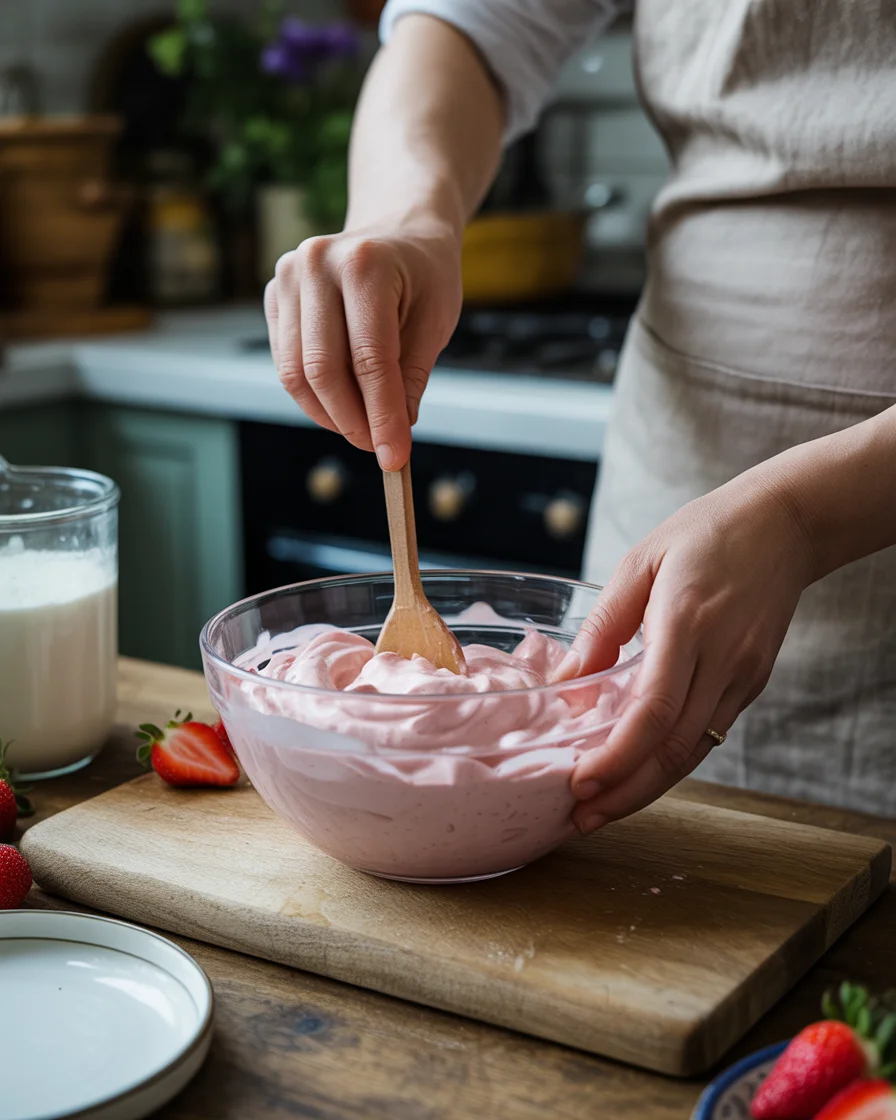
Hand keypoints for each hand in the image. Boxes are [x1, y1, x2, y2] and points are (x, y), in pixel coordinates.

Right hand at [264, 216, 462, 470]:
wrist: (398, 228)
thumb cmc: (424, 274)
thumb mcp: (436, 321)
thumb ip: (411, 378)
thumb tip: (392, 438)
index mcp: (365, 264)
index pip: (370, 359)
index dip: (381, 415)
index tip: (394, 455)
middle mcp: (316, 263)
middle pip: (322, 370)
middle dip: (351, 421)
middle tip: (376, 448)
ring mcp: (287, 276)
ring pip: (296, 373)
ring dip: (329, 414)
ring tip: (361, 428)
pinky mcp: (273, 295)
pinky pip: (286, 363)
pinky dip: (312, 395)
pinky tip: (342, 403)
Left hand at [556, 469, 818, 833]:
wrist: (785, 525)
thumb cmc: (706, 534)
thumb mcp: (641, 563)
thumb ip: (603, 626)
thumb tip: (566, 682)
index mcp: (687, 624)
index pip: (653, 712)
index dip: (616, 757)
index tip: (580, 782)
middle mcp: (722, 659)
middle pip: (674, 749)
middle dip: (625, 793)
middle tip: (580, 819)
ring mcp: (743, 676)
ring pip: (694, 752)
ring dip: (646, 788)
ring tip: (601, 809)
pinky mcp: (752, 683)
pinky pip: (709, 734)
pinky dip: (670, 761)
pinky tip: (637, 772)